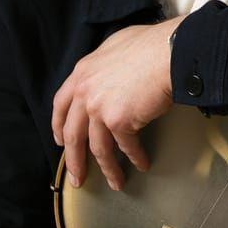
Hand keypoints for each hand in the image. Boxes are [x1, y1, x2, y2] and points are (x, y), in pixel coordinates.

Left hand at [52, 16, 181, 189]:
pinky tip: (141, 164)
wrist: (168, 52)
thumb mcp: (116, 46)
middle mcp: (85, 92)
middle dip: (74, 160)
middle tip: (77, 178)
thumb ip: (105, 64)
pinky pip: (126, 147)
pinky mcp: (119, 121)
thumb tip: (111, 72)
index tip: (60, 141)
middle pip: (73, 134)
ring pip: (97, 148)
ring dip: (108, 169)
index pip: (61, 104)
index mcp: (82, 73)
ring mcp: (99, 108)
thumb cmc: (150, 45)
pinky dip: (135, 157)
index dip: (59, 125)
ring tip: (115, 183)